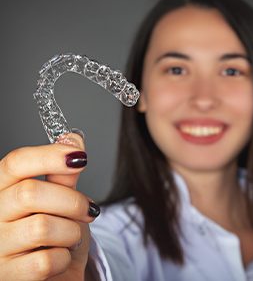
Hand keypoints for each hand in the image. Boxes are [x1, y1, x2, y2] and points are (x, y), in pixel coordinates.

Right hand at [0, 133, 97, 279]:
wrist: (56, 275)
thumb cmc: (57, 233)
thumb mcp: (61, 199)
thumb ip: (64, 173)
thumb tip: (73, 140)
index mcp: (3, 188)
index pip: (16, 162)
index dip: (50, 156)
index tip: (80, 157)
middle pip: (31, 193)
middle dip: (72, 201)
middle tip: (88, 209)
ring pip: (41, 227)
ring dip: (71, 231)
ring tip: (71, 235)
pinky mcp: (6, 277)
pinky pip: (44, 262)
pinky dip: (64, 257)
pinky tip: (59, 257)